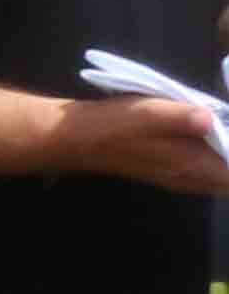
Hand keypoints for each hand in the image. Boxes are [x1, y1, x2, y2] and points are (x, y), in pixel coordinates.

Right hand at [68, 92, 228, 195]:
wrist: (79, 139)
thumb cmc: (115, 125)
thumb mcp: (149, 113)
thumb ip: (182, 117)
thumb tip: (209, 118)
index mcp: (191, 165)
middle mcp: (191, 178)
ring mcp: (183, 178)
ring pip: (223, 180)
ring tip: (227, 138)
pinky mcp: (175, 172)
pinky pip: (213, 176)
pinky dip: (223, 164)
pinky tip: (222, 142)